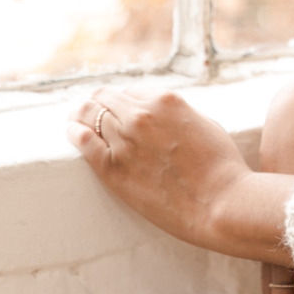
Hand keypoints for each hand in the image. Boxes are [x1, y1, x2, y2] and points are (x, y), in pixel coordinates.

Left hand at [67, 83, 290, 261]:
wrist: (220, 202)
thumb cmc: (221, 165)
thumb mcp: (204, 123)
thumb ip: (178, 114)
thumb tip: (163, 116)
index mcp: (166, 100)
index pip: (131, 90)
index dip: (125, 99)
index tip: (120, 108)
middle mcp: (141, 115)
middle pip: (105, 98)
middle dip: (99, 102)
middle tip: (91, 109)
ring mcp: (125, 141)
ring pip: (90, 115)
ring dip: (82, 114)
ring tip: (75, 118)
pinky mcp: (114, 169)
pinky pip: (84, 142)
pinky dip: (75, 133)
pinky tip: (72, 131)